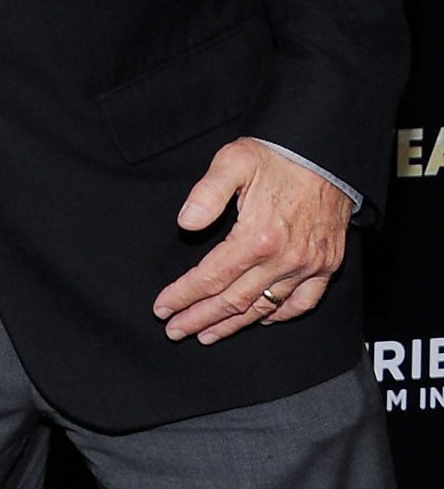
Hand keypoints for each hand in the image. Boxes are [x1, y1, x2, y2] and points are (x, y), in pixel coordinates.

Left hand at [155, 139, 350, 342]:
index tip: (162, 308)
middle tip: (175, 330)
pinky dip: (281, 315)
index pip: (211, 278)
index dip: (183, 296)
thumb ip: (206, 194)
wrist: (326, 153)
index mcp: (257, 237)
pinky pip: (304, 302)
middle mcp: (285, 258)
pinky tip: (261, 319)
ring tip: (207, 334)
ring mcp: (309, 265)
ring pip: (265, 307)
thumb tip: (185, 223)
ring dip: (234, 324)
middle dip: (200, 318)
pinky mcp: (327, 264)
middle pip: (234, 300)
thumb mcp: (233, 162)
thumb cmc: (276, 156)